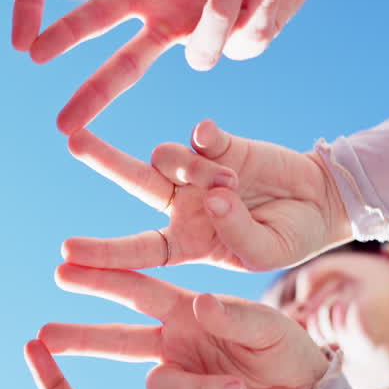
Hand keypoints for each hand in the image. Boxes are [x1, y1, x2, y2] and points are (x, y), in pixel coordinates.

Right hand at [31, 0, 334, 133]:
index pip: (99, 16)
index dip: (67, 34)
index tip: (32, 52)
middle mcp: (171, 21)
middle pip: (125, 67)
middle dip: (93, 94)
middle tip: (62, 125)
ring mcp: (209, 35)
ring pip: (203, 51)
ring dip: (219, 11)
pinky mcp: (250, 40)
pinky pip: (251, 33)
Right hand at [46, 266, 329, 388]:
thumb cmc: (283, 344)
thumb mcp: (267, 324)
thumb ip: (233, 316)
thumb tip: (199, 304)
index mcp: (184, 309)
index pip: (136, 290)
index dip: (101, 277)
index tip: (64, 264)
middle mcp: (173, 343)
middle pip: (116, 340)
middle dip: (80, 336)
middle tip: (42, 335)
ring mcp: (181, 379)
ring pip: (161, 387)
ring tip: (240, 388)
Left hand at [62, 123, 348, 272]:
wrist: (323, 201)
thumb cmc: (287, 237)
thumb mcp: (264, 252)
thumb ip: (236, 231)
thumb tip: (212, 196)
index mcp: (185, 242)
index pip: (137, 249)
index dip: (103, 253)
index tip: (65, 254)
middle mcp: (181, 203)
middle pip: (133, 180)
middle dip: (104, 159)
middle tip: (72, 139)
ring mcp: (197, 170)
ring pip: (169, 157)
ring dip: (194, 170)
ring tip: (229, 185)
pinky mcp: (219, 143)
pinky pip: (199, 134)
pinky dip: (206, 137)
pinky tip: (213, 139)